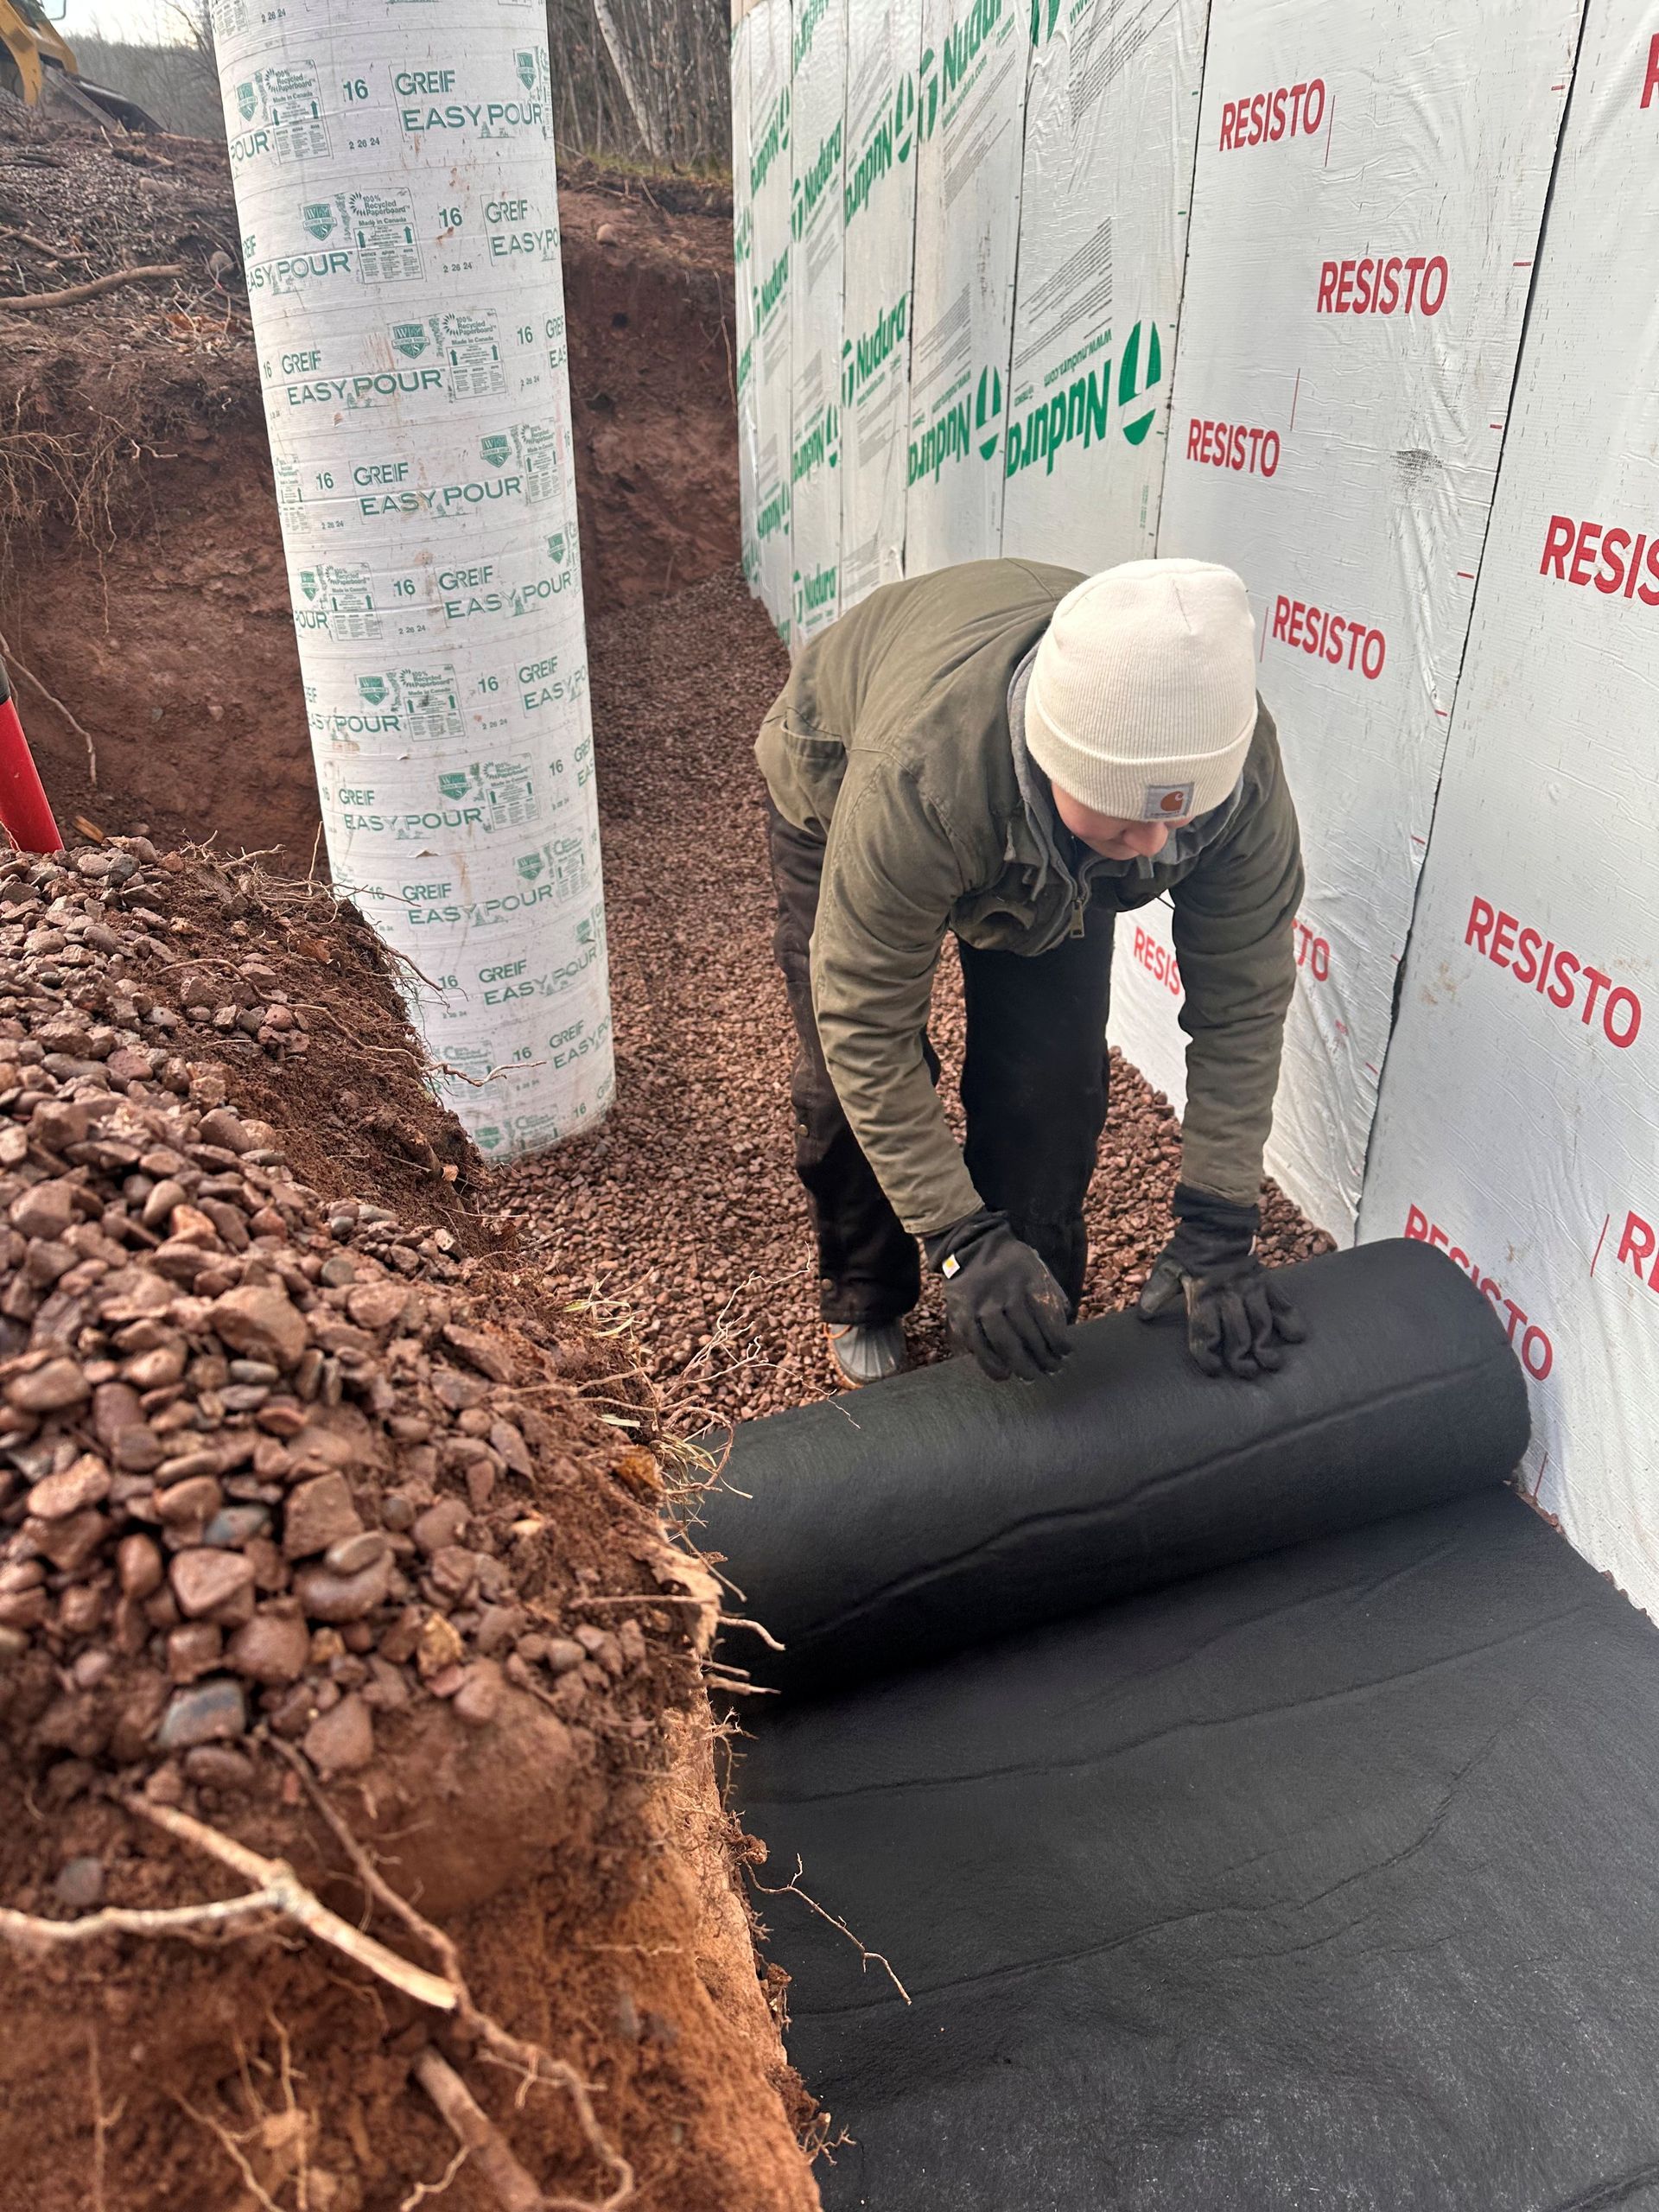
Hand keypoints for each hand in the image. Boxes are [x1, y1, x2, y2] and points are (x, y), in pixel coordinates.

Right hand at [924, 1208, 1071, 1382]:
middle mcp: (1005, 1293)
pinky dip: (991, 1364)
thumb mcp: (1037, 1269)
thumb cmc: (1011, 1264)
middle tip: (1053, 1369)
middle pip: (1028, 1333)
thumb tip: (1063, 1328)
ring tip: (1031, 1376)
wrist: (971, 1247)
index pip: (1047, 1316)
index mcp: (1027, 1280)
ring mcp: (981, 1305)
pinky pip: (978, 1345)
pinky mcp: (963, 1315)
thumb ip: (1052, 1295)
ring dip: (1021, 1364)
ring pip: (1004, 1342)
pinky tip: (1004, 1374)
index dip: (1059, 1339)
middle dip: (1043, 1357)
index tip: (1066, 1352)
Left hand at [1137, 1183, 1305, 1379]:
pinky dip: (1290, 1318)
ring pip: (1261, 1321)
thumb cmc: (1190, 1247)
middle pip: (1237, 1332)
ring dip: (1266, 1344)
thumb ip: (1156, 1291)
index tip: (1213, 1370)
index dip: (1207, 1354)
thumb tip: (1143, 1314)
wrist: (1218, 1221)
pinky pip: (1281, 1301)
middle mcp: (1228, 1295)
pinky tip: (1297, 1336)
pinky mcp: (1265, 1281)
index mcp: (1202, 1295)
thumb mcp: (1168, 1267)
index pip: (1205, 1331)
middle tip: (1246, 1373)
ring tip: (1272, 1363)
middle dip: (1241, 1356)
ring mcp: (1249, 1289)